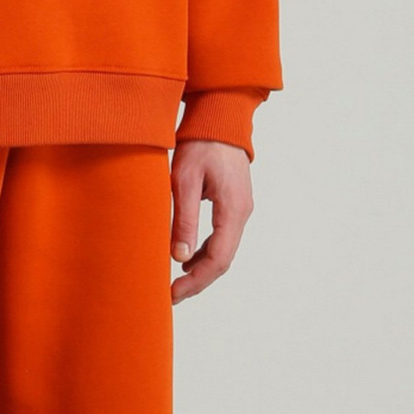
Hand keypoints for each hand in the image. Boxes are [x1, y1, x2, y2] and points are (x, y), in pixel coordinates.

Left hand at [169, 139, 252, 305]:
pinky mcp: (233, 204)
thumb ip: (184, 219)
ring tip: (176, 281)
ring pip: (223, 250)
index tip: (173, 293)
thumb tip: (178, 256)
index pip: (218, 259)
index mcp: (233, 210)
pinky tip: (186, 257)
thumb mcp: (185, 180)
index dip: (196, 281)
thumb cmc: (200, 144)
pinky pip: (222, 237)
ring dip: (201, 268)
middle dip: (198, 280)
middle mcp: (241, 213)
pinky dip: (205, 252)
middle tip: (171, 295)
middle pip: (223, 260)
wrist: (220, 117)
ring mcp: (240, 209)